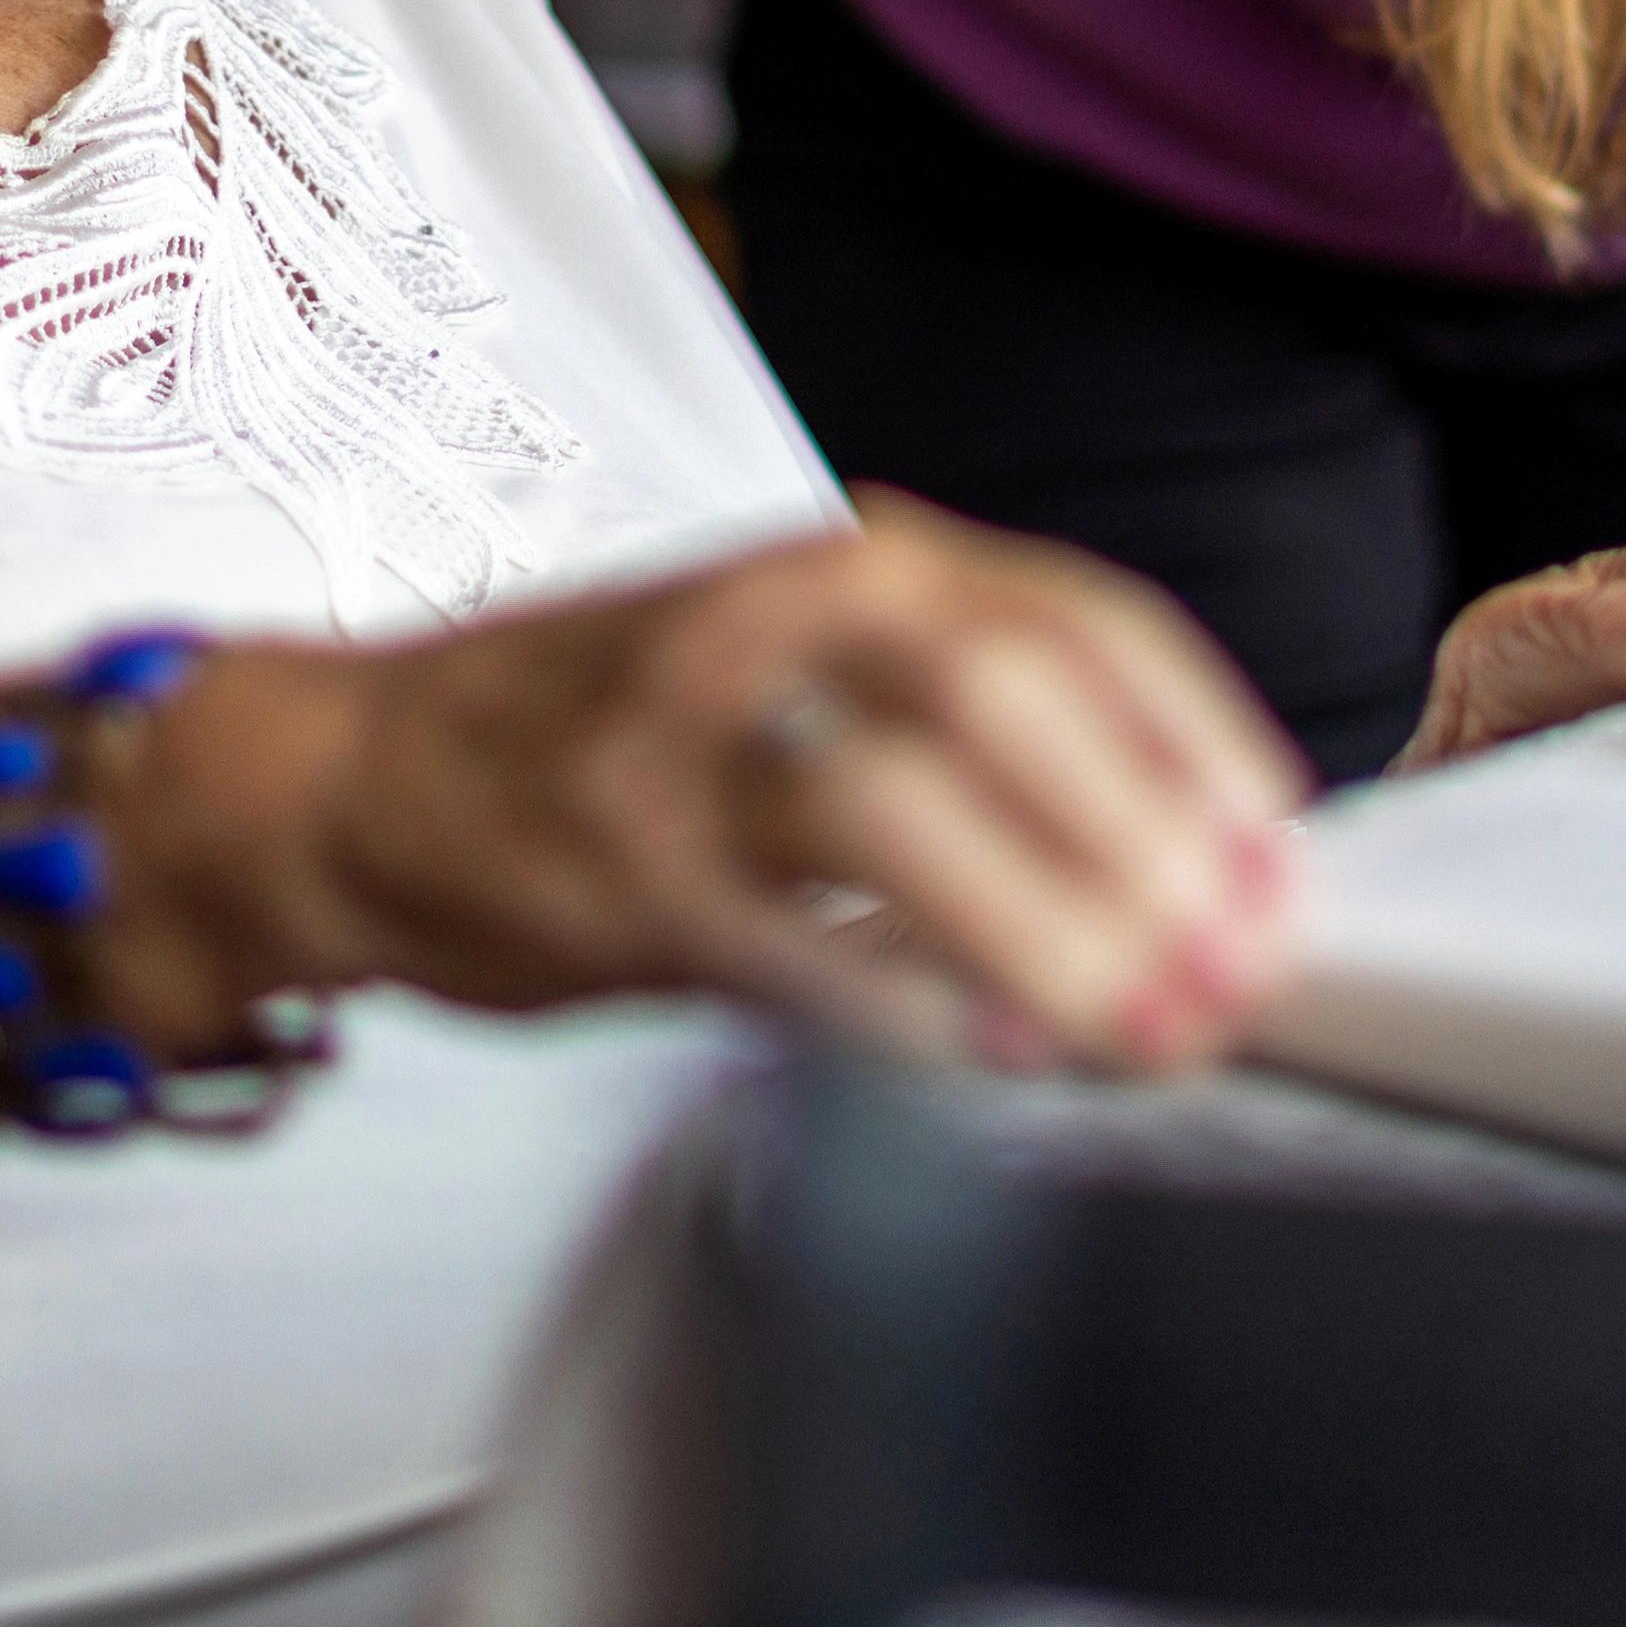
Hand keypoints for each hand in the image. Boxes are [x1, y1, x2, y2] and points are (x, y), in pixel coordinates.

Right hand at [117, 493, 1305, 1079]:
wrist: (351, 773)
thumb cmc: (603, 725)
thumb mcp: (794, 662)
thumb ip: (959, 726)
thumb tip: (1175, 856)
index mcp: (841, 561)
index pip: (1070, 615)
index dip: (1195, 736)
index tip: (1274, 851)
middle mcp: (766, 621)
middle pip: (1000, 686)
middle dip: (1142, 834)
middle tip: (1232, 962)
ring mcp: (680, 745)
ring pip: (893, 800)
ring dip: (1044, 922)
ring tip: (1137, 1027)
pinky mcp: (612, 873)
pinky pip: (781, 944)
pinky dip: (901, 1011)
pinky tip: (983, 1065)